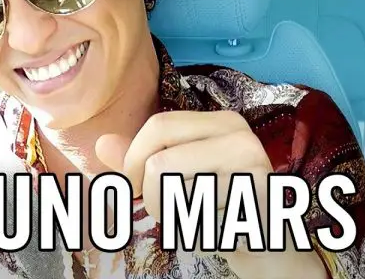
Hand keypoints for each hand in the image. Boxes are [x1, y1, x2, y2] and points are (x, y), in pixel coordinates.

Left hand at [95, 110, 326, 278]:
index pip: (158, 125)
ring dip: (166, 212)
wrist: (262, 242)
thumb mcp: (175, 175)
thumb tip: (102, 143)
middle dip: (144, 189)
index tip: (132, 184)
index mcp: (220, 121)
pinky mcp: (251, 198)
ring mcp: (249, 165)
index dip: (133, 158)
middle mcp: (239, 135)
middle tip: (155, 206)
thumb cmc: (214, 205)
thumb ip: (139, 158)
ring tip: (189, 216)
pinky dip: (188, 228)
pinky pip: (192, 214)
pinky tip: (208, 226)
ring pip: (169, 185)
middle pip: (160, 156)